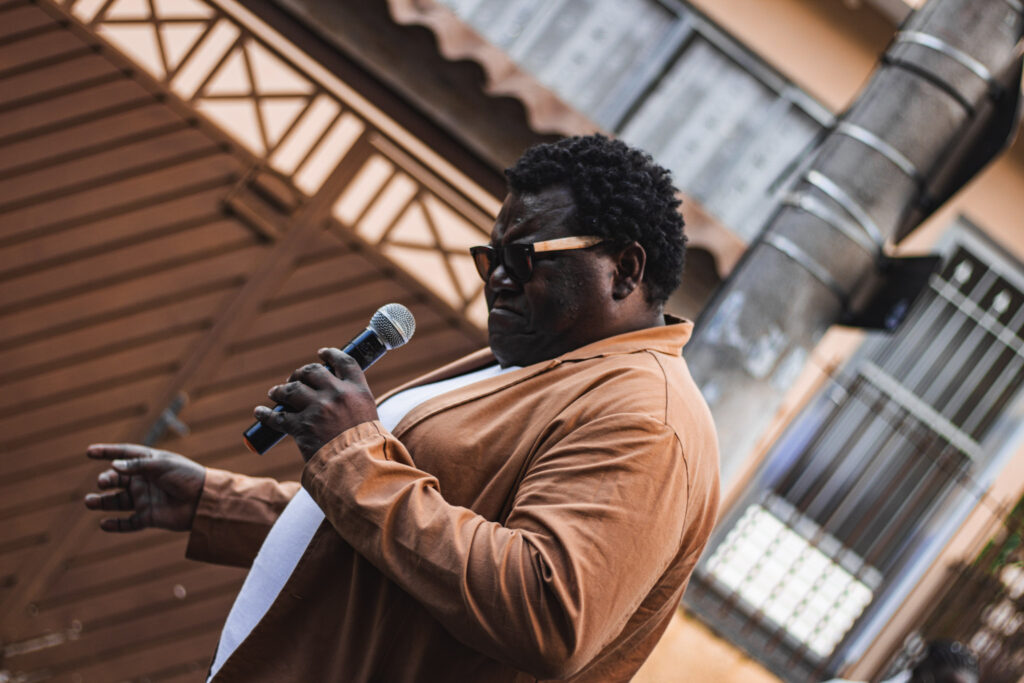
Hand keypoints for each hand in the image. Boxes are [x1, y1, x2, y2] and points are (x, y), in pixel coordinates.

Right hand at [84, 444, 205, 531]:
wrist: (205, 500)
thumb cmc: (187, 476)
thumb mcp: (163, 465)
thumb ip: (138, 465)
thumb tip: (113, 466)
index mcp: (149, 463)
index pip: (124, 455)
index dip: (107, 452)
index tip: (89, 451)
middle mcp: (144, 481)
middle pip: (117, 479)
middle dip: (106, 479)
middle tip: (102, 482)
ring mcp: (145, 499)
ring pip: (117, 501)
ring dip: (102, 502)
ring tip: (89, 502)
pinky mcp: (148, 517)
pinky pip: (128, 523)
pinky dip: (115, 525)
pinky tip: (103, 524)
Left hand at [254, 348, 378, 460]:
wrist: (359, 467)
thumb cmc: (367, 447)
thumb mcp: (368, 417)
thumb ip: (353, 404)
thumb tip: (334, 400)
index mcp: (358, 390)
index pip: (344, 362)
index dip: (331, 354)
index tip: (321, 353)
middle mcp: (337, 395)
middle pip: (312, 372)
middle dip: (300, 373)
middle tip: (293, 379)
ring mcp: (318, 409)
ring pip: (291, 389)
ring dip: (280, 390)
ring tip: (275, 393)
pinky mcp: (302, 426)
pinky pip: (277, 417)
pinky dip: (266, 413)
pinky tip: (259, 411)